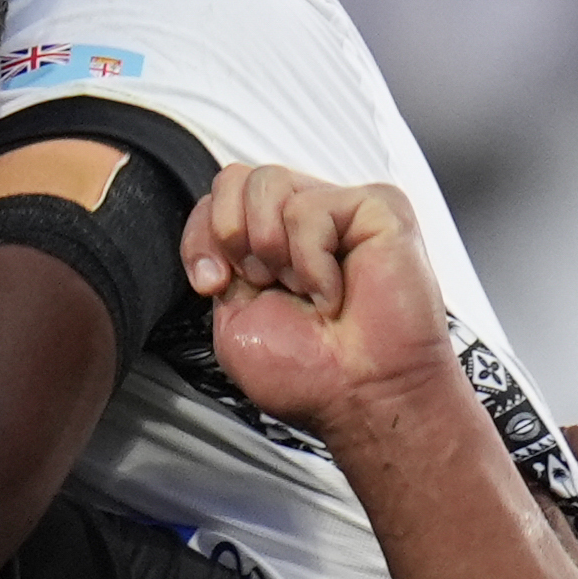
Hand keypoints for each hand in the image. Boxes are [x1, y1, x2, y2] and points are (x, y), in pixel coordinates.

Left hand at [181, 165, 456, 435]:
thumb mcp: (233, 318)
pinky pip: (311, 208)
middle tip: (265, 286)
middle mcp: (303, 220)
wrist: (363, 399)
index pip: (216, 201)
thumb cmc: (311, 374)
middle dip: (231, 238)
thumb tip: (216, 223)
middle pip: (235, 179)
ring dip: (271, 250)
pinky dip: (312, 263)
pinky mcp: (377, 207)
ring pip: (267, 182)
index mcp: (268, 242)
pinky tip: (335, 294)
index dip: (201, 238)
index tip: (213, 285)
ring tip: (304, 291)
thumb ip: (219, 261)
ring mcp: (340, 210)